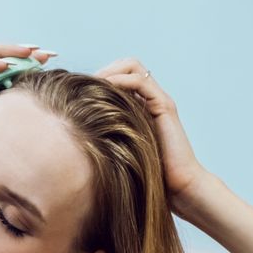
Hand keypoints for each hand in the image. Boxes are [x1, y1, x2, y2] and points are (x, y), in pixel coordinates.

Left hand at [93, 58, 212, 214]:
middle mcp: (151, 99)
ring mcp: (159, 101)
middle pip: (127, 65)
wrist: (178, 187)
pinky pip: (141, 82)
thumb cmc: (147, 177)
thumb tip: (73, 135)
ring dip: (109, 71)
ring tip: (91, 86)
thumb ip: (104, 137)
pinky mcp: (164, 107)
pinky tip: (104, 92)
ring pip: (133, 66)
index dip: (100, 78)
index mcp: (141, 106)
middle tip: (83, 85)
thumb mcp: (117, 151)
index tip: (78, 91)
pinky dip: (120, 81)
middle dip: (103, 70)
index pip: (120, 75)